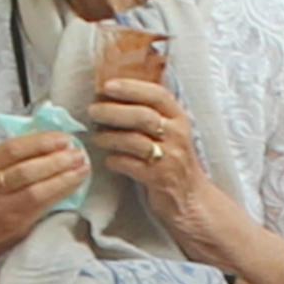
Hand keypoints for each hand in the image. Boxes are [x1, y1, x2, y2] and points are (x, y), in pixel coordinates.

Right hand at [0, 131, 87, 258]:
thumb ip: (10, 158)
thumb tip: (51, 141)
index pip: (13, 148)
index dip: (42, 142)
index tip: (64, 138)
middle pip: (26, 169)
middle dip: (56, 159)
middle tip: (78, 152)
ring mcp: (2, 206)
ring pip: (36, 189)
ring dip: (64, 176)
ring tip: (82, 167)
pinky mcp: (16, 223)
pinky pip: (43, 205)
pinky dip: (62, 192)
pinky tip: (75, 184)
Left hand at [90, 76, 225, 232]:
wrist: (190, 197)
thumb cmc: (172, 159)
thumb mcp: (170, 131)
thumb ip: (150, 113)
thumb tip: (111, 95)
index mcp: (179, 118)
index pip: (157, 95)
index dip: (132, 88)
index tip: (107, 86)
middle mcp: (177, 135)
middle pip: (143, 116)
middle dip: (113, 111)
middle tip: (93, 110)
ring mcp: (170, 158)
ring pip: (134, 141)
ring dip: (109, 137)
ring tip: (96, 137)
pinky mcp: (160, 179)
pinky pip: (130, 165)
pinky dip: (114, 161)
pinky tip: (108, 160)